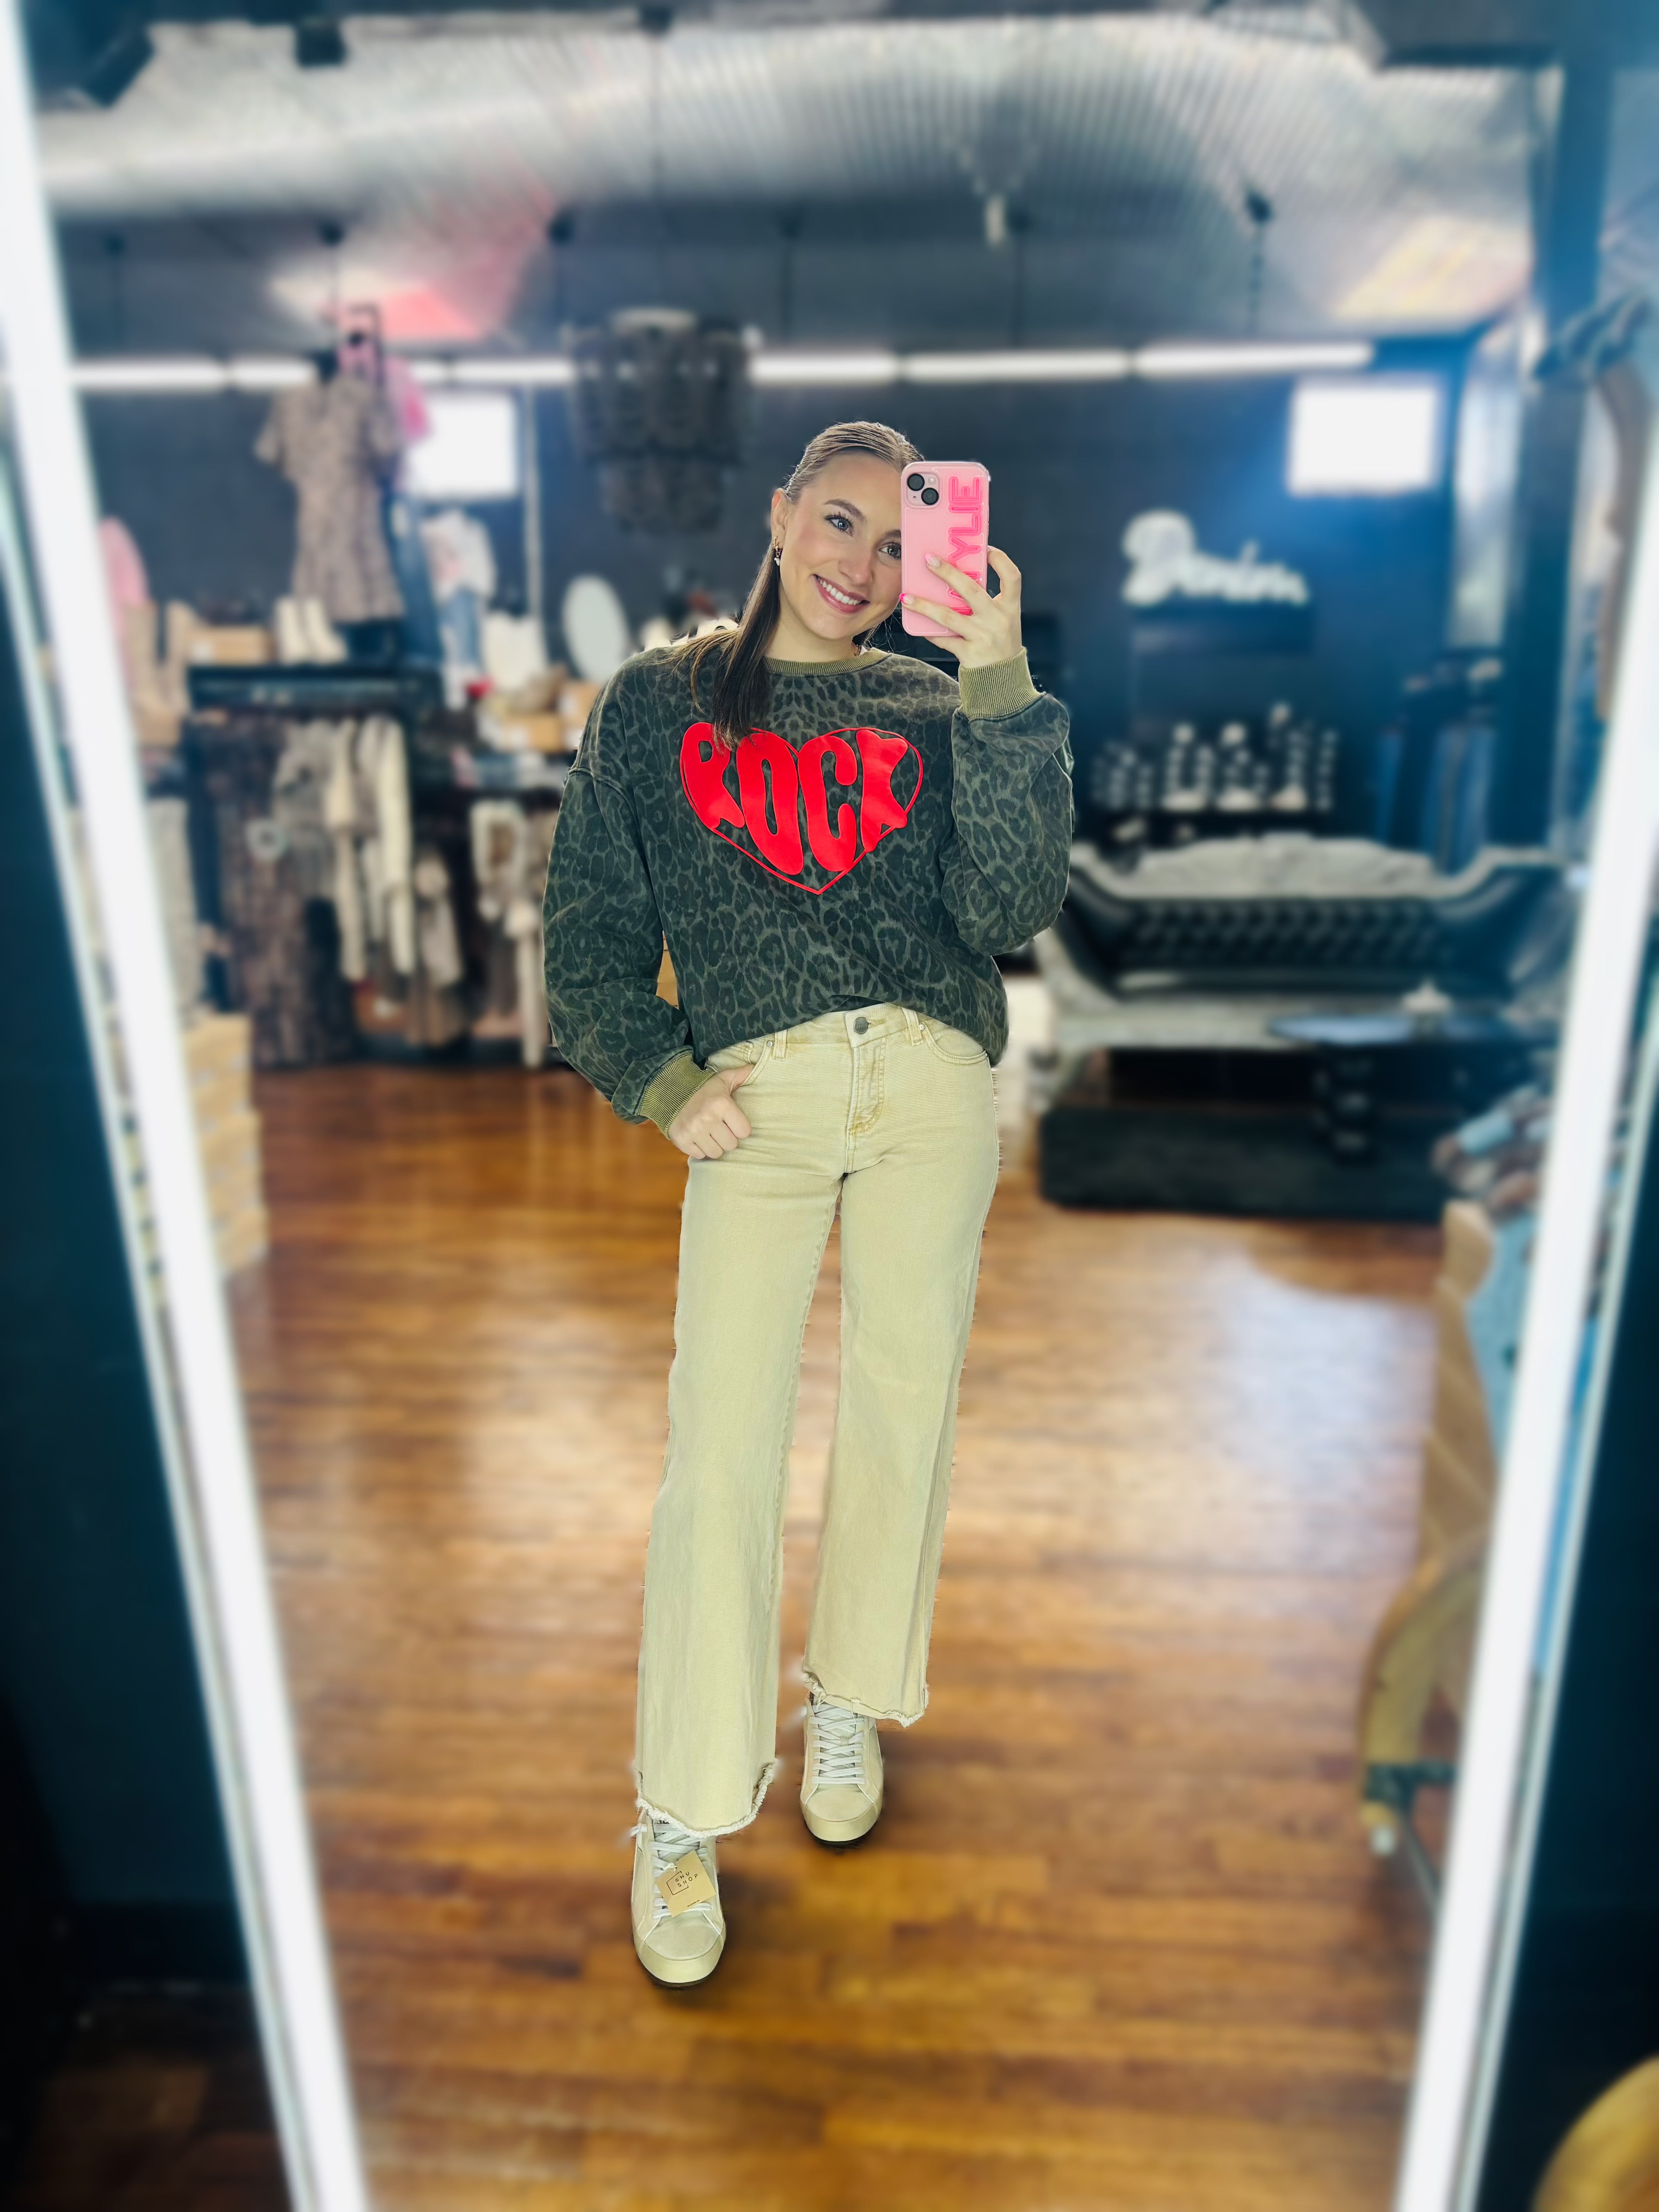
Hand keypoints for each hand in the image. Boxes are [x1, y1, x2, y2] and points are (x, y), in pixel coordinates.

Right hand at [668, 1063, 757, 1158]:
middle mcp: (708, 1118)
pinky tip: (697, 1137)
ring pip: (716, 1153)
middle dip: (727, 1138)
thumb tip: (756, 1066)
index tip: (733, 1122)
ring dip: (714, 1146)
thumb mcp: (723, 1079)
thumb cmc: (703, 1089)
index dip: (740, 1128)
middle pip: (731, 1145)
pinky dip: (699, 1149)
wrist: (671, 1092)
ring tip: (709, 1134)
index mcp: (722, 1104)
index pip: (744, 1132)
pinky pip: (699, 1155)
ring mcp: (693, 1131)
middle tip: (720, 1129)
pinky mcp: (681, 1140)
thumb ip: (741, 1075)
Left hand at [903, 545, 1022, 667]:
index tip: (985, 548)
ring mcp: (982, 636)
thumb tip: (958, 579)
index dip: (1000, 560)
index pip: (1012, 577)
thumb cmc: (1001, 644)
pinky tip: (916, 624)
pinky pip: (943, 639)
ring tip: (906, 597)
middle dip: (948, 573)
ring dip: (925, 606)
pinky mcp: (969, 653)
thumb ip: (988, 602)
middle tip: (929, 559)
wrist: (1003, 680)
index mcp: (1010, 608)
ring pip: (949, 616)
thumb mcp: (1004, 620)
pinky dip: (929, 632)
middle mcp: (997, 619)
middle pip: (971, 590)